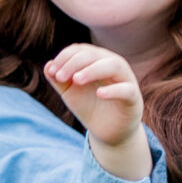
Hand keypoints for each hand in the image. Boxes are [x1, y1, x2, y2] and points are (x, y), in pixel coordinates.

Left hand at [45, 44, 148, 177]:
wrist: (107, 132)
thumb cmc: (90, 107)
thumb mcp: (70, 93)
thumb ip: (59, 80)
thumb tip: (48, 65)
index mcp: (97, 60)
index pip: (81, 50)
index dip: (65, 57)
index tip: (53, 73)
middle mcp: (113, 65)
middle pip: (95, 55)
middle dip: (74, 63)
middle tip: (60, 77)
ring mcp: (125, 80)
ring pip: (113, 65)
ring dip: (93, 70)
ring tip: (76, 80)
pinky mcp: (133, 97)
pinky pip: (126, 89)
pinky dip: (114, 90)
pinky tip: (99, 94)